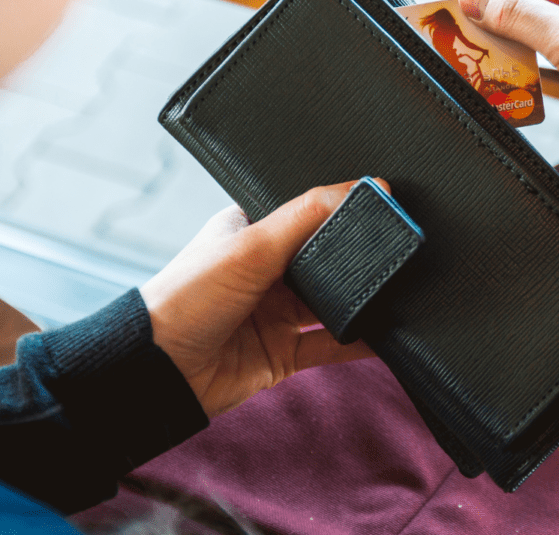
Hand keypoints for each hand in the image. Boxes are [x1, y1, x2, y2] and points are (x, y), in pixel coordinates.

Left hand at [140, 181, 381, 416]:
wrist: (158, 370)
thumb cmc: (185, 298)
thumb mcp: (250, 245)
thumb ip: (307, 216)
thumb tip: (362, 188)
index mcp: (252, 232)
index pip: (307, 213)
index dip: (342, 209)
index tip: (384, 203)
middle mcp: (266, 271)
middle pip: (326, 260)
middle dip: (357, 257)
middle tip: (399, 247)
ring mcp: (276, 313)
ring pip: (334, 303)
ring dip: (361, 300)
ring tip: (399, 289)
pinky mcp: (283, 353)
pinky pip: (332, 346)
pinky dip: (360, 343)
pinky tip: (387, 335)